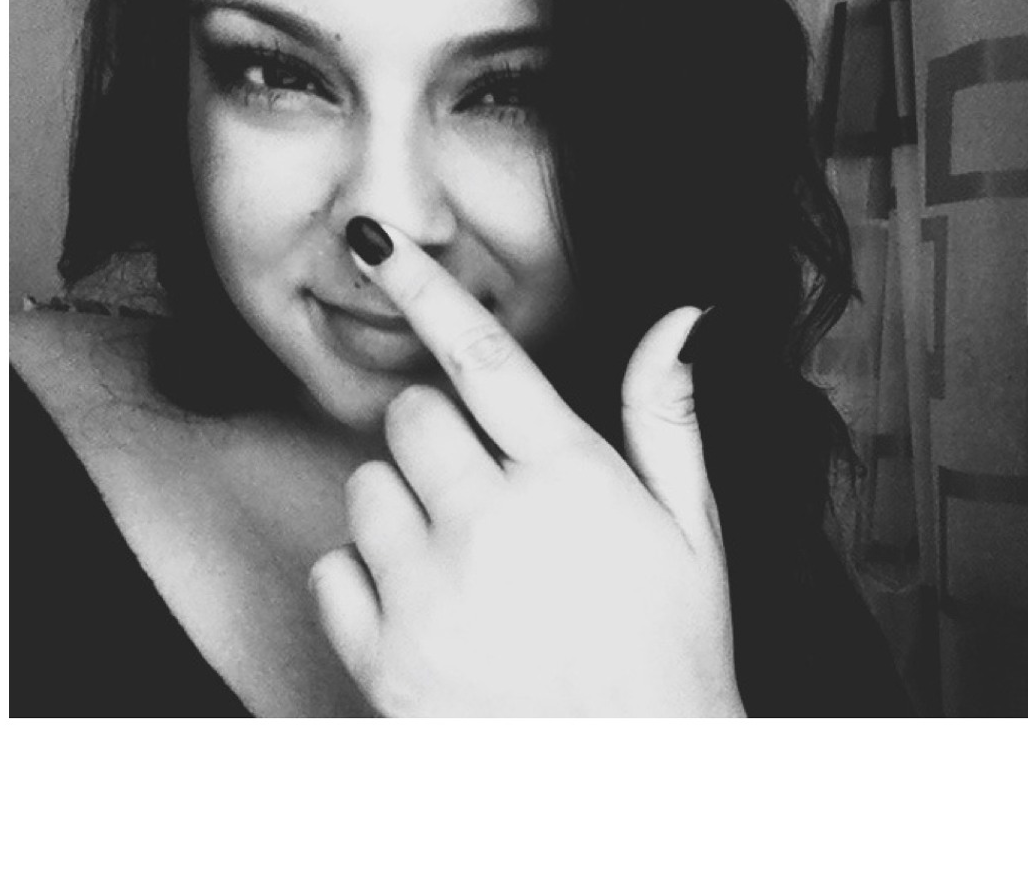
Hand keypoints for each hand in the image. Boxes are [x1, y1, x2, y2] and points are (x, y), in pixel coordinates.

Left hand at [309, 220, 744, 716]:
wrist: (642, 790)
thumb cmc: (674, 651)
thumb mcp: (693, 530)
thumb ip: (667, 416)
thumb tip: (680, 317)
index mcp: (570, 481)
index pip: (483, 356)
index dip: (422, 284)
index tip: (372, 238)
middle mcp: (492, 527)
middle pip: (409, 414)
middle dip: (437, 432)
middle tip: (481, 484)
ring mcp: (432, 597)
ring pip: (366, 487)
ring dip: (404, 504)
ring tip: (463, 557)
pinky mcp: (386, 662)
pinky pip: (334, 569)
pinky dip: (367, 575)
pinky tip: (427, 606)